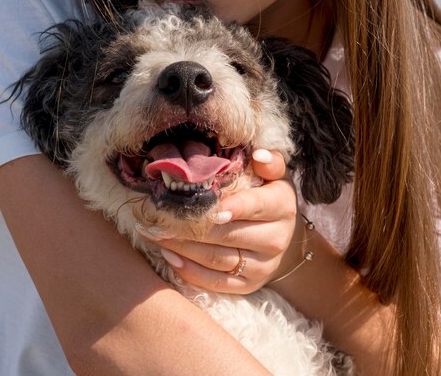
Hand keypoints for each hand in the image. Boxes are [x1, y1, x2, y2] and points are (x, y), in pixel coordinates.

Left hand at [137, 150, 306, 293]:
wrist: (278, 232)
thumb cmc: (265, 192)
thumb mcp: (271, 173)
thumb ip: (268, 161)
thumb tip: (258, 155)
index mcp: (282, 206)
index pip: (257, 205)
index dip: (234, 206)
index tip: (210, 208)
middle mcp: (277, 239)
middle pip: (230, 234)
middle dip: (193, 226)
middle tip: (162, 217)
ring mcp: (264, 266)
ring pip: (217, 259)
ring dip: (183, 247)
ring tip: (157, 234)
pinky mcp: (249, 286)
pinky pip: (215, 283)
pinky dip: (189, 270)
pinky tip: (169, 255)